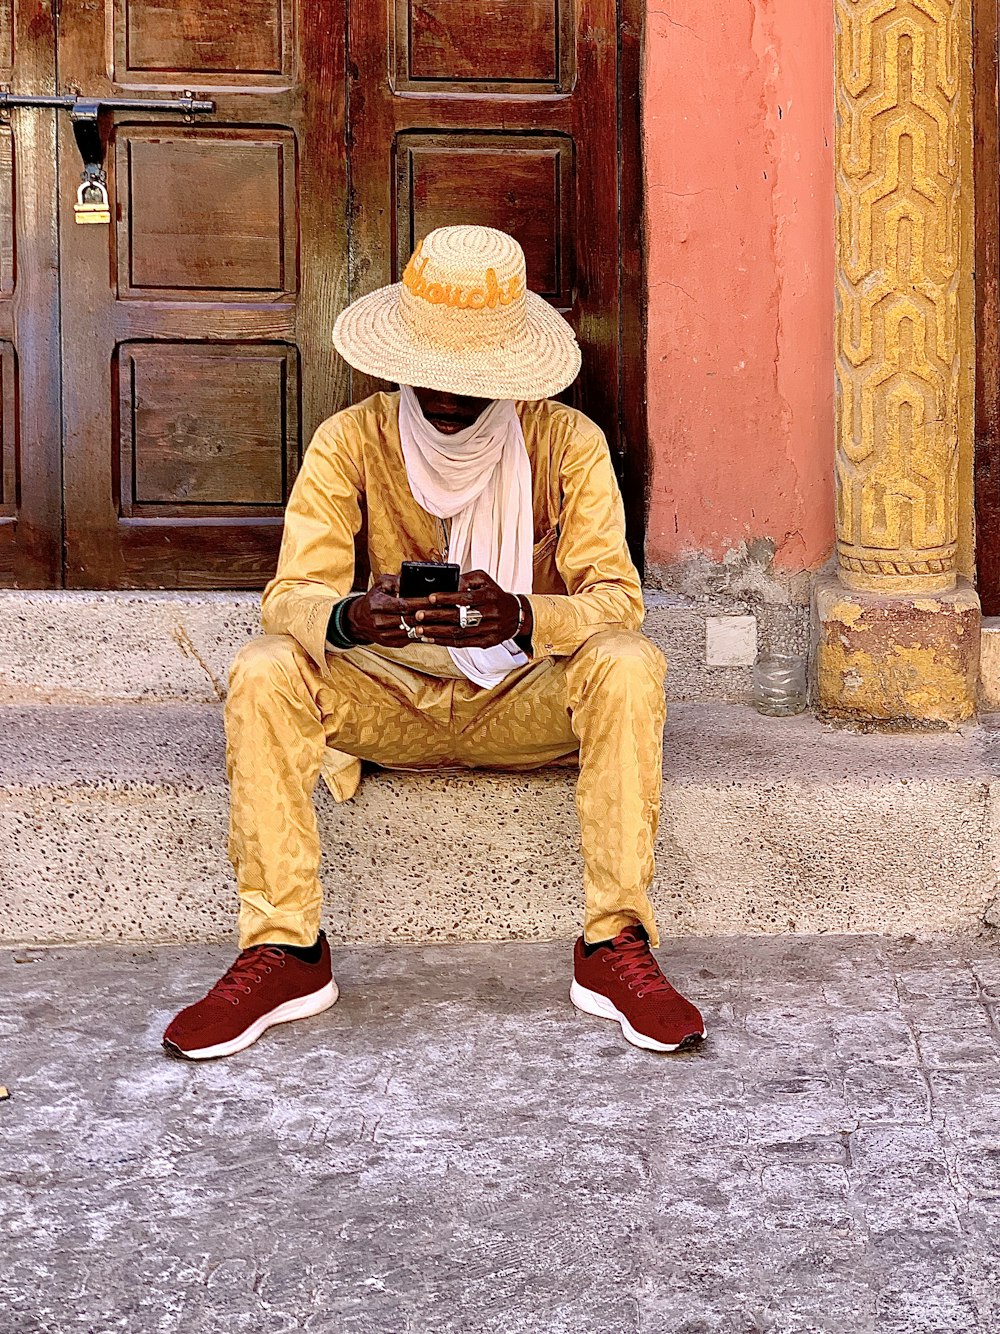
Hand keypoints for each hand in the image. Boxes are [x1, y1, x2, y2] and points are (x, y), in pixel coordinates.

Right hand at [344, 574, 436, 647]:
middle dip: (426, 614)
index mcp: (377, 605)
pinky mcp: (389, 643)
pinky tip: (429, 628)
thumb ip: (394, 580)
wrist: (359, 620)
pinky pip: (408, 639)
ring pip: (410, 631)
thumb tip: (408, 581)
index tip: (433, 599)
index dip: (420, 602)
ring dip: (425, 626)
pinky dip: (419, 634)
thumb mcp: (381, 584)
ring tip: (438, 619)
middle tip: (441, 609)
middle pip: (409, 619)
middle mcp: (379, 622)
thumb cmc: (374, 599)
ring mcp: (384, 634)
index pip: (403, 605)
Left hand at [411, 570, 526, 648]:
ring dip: (437, 632)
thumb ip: (466, 579)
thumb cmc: (495, 595)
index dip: (447, 598)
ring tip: (420, 630)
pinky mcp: (487, 642)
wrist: (516, 615)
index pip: (465, 598)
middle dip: (436, 617)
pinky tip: (431, 639)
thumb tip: (449, 583)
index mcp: (489, 596)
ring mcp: (489, 630)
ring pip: (459, 633)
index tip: (430, 598)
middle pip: (459, 617)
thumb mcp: (484, 580)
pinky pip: (463, 644)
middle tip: (418, 615)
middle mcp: (490, 614)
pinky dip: (445, 642)